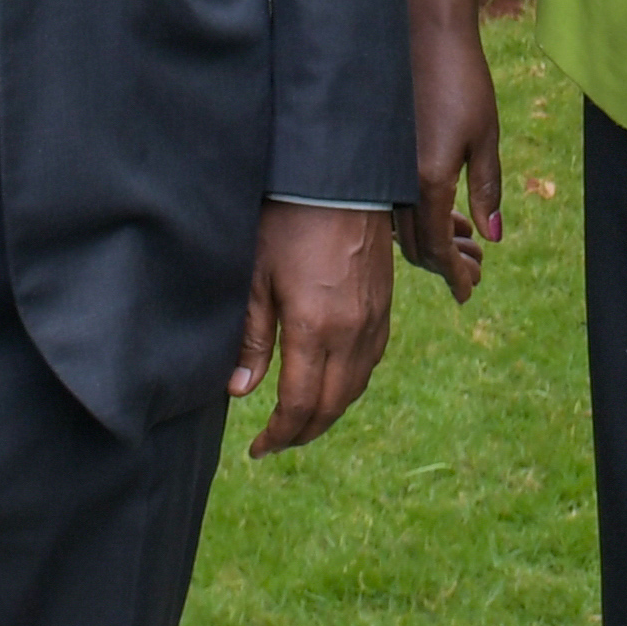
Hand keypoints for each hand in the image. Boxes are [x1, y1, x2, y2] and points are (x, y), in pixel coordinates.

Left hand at [228, 202, 393, 454]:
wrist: (339, 177)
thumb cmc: (287, 220)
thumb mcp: (256, 277)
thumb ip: (251, 338)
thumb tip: (241, 392)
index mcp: (315, 328)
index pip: (299, 404)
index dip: (278, 434)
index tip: (258, 448)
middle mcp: (352, 332)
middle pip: (331, 406)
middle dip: (302, 433)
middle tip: (275, 444)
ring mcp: (374, 320)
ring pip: (355, 388)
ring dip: (328, 413)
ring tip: (300, 421)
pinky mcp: (385, 306)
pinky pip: (372, 362)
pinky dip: (350, 385)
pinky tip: (332, 384)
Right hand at [402, 0, 506, 300]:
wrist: (422, 29)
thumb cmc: (461, 78)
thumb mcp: (485, 136)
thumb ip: (486, 189)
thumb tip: (492, 237)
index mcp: (426, 181)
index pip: (435, 248)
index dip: (454, 274)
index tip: (468, 293)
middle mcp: (397, 181)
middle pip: (414, 246)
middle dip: (443, 265)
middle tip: (472, 274)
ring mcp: (384, 167)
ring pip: (401, 226)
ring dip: (431, 242)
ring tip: (466, 242)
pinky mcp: (380, 153)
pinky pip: (393, 202)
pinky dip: (417, 216)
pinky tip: (442, 211)